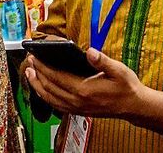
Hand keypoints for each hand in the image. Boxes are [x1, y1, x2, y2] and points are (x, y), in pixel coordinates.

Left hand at [24, 48, 162, 126]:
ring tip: (29, 73)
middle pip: (49, 87)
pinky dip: (45, 97)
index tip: (35, 56)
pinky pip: (56, 105)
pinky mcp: (78, 111)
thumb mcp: (119, 70)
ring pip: (49, 98)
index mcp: (84, 89)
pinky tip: (42, 89)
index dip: (43, 66)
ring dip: (37, 86)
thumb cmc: (126, 87)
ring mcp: (77, 108)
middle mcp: (77, 101)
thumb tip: (90, 51)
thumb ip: (102, 61)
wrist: (133, 106)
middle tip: (29, 60)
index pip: (56, 77)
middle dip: (37, 73)